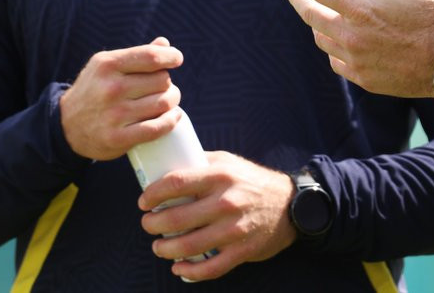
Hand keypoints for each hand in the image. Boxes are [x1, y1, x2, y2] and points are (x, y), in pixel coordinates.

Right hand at [59, 37, 183, 159]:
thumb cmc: (94, 90)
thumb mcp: (106, 65)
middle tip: (161, 87)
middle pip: (162, 81)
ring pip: (163, 103)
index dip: (170, 57)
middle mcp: (111, 88)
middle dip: (167, 83)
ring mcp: (114, 115)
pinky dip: (170, 121)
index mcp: (108, 64)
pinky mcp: (117, 138)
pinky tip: (173, 116)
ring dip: (172, 102)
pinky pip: (156, 128)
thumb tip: (165, 45)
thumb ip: (136, 55)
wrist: (65, 125)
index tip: (176, 59)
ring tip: (166, 101)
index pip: (151, 57)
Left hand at [138, 151, 296, 280]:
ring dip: (165, 249)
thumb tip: (168, 165)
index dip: (153, 194)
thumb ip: (201, 163)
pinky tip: (178, 267)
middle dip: (153, 224)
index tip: (143, 201)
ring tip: (159, 246)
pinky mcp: (242, 251)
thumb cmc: (253, 181)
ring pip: (188, 246)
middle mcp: (226, 202)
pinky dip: (189, 271)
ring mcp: (234, 229)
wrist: (290, 205)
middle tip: (148, 224)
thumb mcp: (229, 162)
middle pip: (176, 218)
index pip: (176, 183)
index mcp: (220, 176)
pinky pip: (209, 268)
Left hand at [259, 0, 433, 97]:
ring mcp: (355, 59)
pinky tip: (343, 39)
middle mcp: (350, 34)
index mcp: (358, 5)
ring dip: (317, 23)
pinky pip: (336, 61)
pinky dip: (334, 48)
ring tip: (320, 11)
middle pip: (308, 14)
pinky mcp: (364, 78)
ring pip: (321, 38)